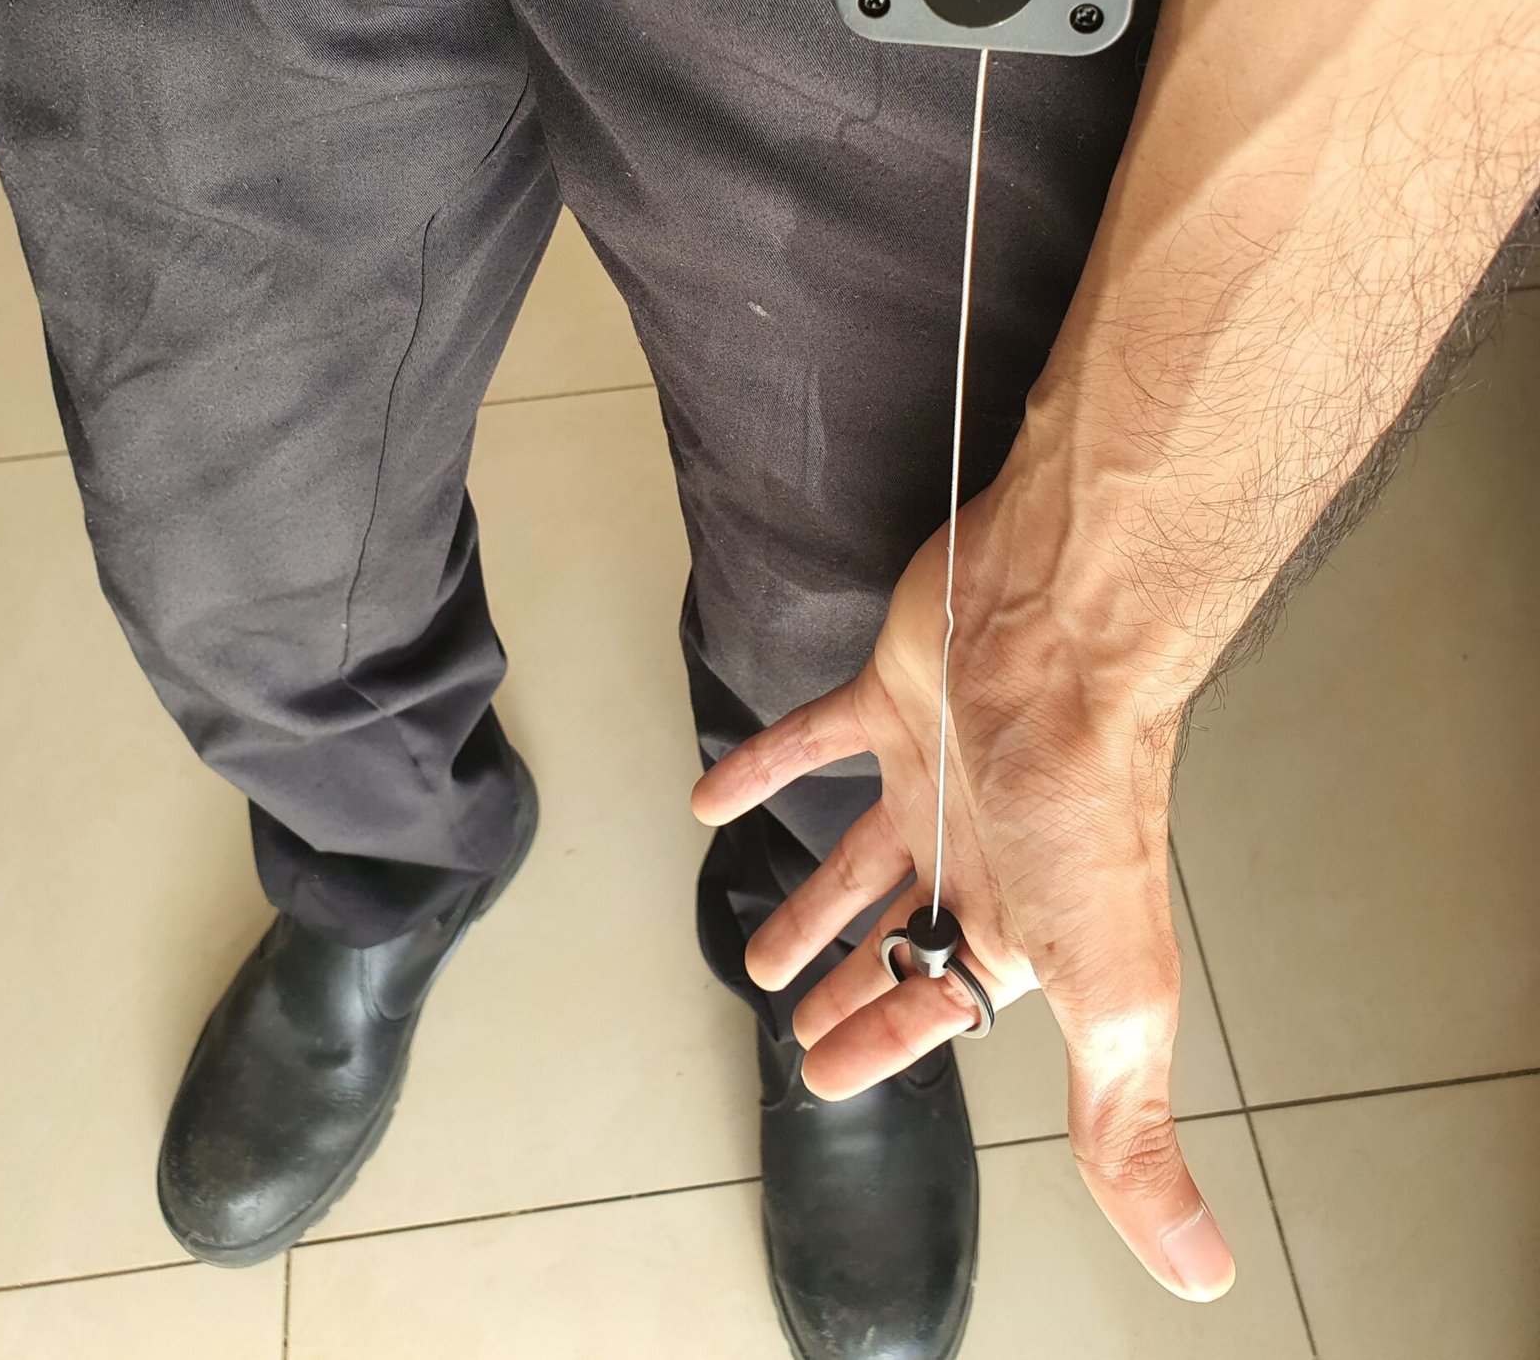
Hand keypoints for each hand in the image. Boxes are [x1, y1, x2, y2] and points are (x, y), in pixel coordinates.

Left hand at [691, 486, 1236, 1302]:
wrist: (1067, 635)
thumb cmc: (1086, 802)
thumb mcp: (1108, 992)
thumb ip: (1128, 1126)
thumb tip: (1198, 1271)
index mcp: (1024, 924)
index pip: (940, 1004)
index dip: (884, 1046)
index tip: (827, 1080)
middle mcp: (979, 849)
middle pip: (903, 931)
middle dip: (856, 982)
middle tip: (796, 1020)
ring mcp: (934, 769)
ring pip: (857, 849)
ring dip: (808, 900)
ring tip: (757, 947)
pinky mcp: (893, 692)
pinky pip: (814, 738)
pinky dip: (759, 768)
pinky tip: (709, 796)